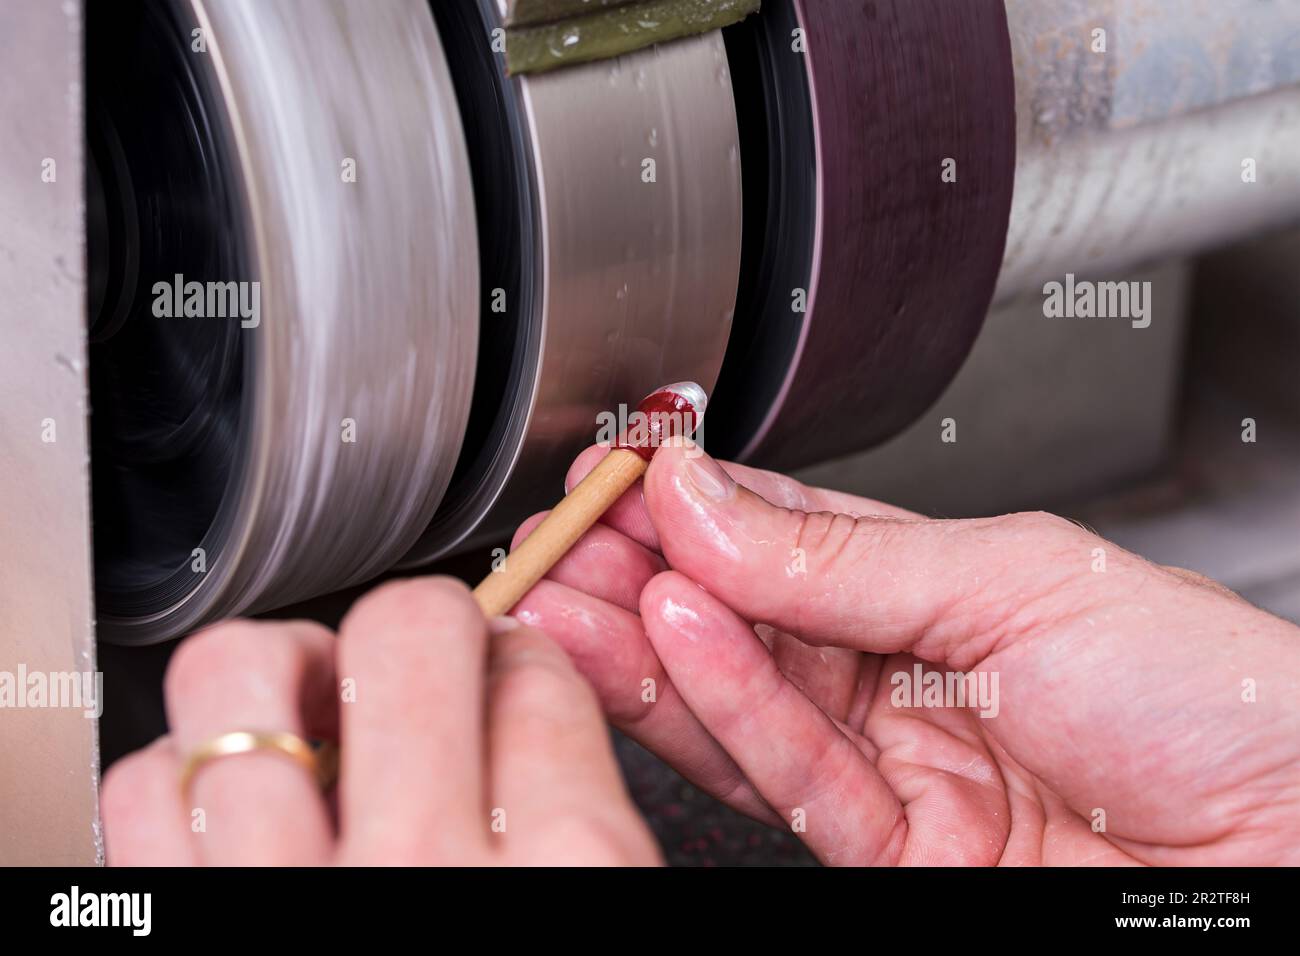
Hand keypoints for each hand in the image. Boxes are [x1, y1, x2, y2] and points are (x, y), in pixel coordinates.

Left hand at [102, 578, 659, 865]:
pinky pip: (143, 786)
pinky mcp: (178, 921)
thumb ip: (586, 814)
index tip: (506, 667)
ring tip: (310, 707)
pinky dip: (182, 771)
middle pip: (407, 630)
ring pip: (243, 675)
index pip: (536, 675)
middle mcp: (421, 871)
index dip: (523, 654)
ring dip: (279, 671)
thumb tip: (533, 704)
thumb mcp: (611, 910)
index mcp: (569, 873)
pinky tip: (236, 803)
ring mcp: (281, 894)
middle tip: (418, 659)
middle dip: (421, 624)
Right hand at [511, 441, 1299, 864]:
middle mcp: (901, 672)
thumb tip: (708, 498)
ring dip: (653, 643)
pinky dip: (727, 708)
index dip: (694, 507)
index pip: (783, 537)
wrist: (1298, 833)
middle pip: (744, 621)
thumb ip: (840, 558)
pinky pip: (792, 776)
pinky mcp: (895, 852)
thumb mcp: (1013, 577)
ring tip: (577, 589)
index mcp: (937, 586)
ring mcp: (894, 763)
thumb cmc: (1208, 688)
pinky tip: (673, 643)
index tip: (618, 475)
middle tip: (563, 538)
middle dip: (644, 574)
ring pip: (743, 702)